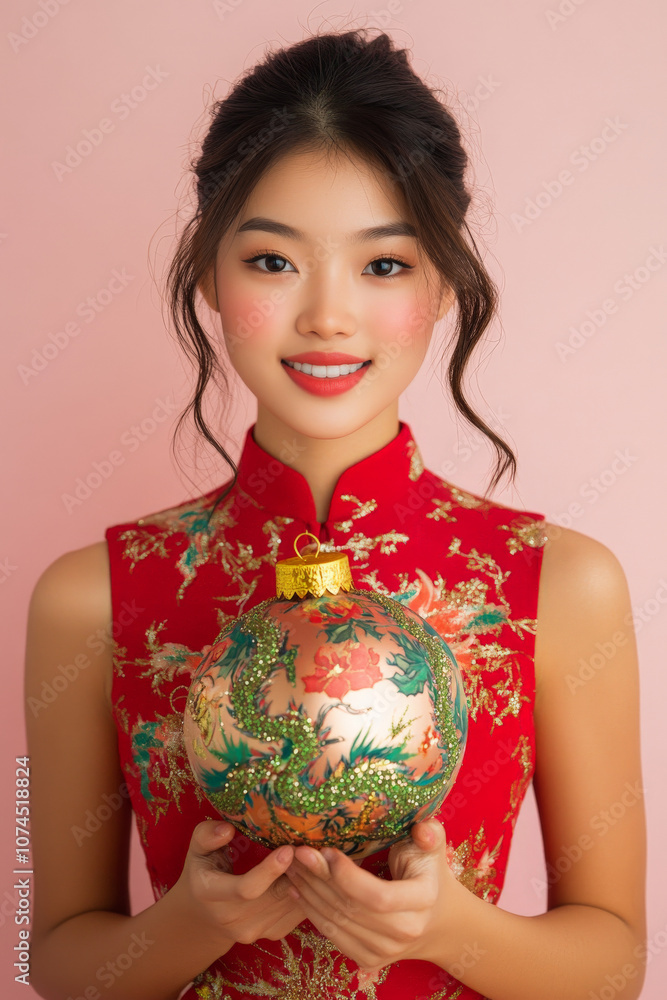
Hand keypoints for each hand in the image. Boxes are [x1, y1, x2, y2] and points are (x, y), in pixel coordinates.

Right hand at [171, 820, 307, 948]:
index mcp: (212, 894)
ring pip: (289, 905)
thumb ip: (207, 836)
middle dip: (297, 872)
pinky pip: (297, 914)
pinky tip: (312, 873)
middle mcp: (232, 919)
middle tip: (311, 847)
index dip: (269, 870)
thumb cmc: (203, 873)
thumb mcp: (197, 850)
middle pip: (275, 897)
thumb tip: (228, 830)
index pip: (246, 888)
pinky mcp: (271, 934)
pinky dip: (308, 893)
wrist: (203, 917)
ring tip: (315, 856)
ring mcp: (253, 931)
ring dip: (306, 881)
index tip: (288, 849)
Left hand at [283, 819, 461, 976]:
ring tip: (291, 866)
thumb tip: (421, 830)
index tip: (327, 850)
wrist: (435, 920)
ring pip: (337, 922)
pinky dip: (311, 912)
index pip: (378, 896)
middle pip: (351, 908)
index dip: (347, 876)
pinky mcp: (368, 959)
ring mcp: (385, 951)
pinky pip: (332, 935)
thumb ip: (429, 834)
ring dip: (309, 892)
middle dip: (319, 878)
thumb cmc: (428, 873)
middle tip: (298, 852)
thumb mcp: (432, 848)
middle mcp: (405, 932)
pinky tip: (296, 889)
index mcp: (423, 901)